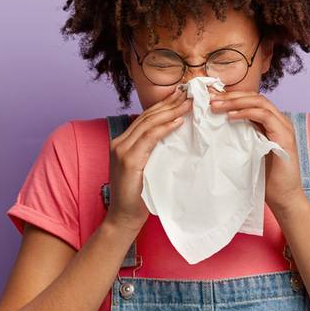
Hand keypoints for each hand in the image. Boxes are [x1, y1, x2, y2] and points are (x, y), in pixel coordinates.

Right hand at [106, 87, 191, 233]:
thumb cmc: (139, 196)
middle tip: (189, 93)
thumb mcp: (146, 168)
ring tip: (189, 103)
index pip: (146, 118)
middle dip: (170, 103)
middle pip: (148, 116)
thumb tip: (174, 136)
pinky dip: (165, 128)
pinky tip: (178, 121)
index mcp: (123, 142)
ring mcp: (122, 150)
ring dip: (171, 111)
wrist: (125, 217)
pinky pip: (149, 138)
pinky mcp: (128, 160)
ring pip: (149, 123)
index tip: (182, 96)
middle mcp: (119, 142)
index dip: (164, 105)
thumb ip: (152, 151)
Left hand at [209, 89, 305, 210]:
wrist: (283, 197)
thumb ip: (239, 135)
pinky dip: (246, 113)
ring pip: (259, 102)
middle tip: (210, 98)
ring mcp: (284, 126)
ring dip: (235, 102)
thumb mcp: (247, 150)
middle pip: (254, 97)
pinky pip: (264, 116)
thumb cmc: (264, 177)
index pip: (250, 100)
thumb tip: (215, 124)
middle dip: (230, 96)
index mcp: (270, 122)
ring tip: (216, 105)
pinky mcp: (285, 136)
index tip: (209, 98)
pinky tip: (231, 116)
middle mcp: (279, 120)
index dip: (230, 97)